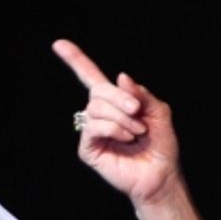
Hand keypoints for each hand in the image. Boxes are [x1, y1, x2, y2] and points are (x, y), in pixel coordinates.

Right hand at [53, 39, 181, 208]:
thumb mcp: (158, 112)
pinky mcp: (88, 148)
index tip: (59, 44)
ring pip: (95, 108)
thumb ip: (141, 94)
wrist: (161, 175)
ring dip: (121, 117)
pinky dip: (113, 128)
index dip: (76, 60)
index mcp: (115, 102)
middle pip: (97, 91)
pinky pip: (93, 127)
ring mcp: (92, 131)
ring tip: (136, 131)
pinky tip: (127, 137)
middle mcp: (100, 114)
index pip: (91, 77)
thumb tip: (120, 77)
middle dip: (119, 98)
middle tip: (138, 112)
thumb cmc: (161, 146)